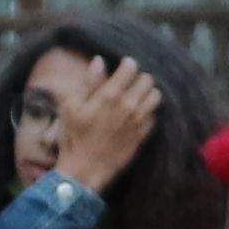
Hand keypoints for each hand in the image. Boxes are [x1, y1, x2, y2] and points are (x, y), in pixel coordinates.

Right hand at [54, 56, 164, 192]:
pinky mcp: (144, 133)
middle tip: (128, 84)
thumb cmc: (73, 136)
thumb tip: (99, 61)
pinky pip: (155, 114)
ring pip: (156, 95)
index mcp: (109, 95)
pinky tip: (136, 114)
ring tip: (135, 97)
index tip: (122, 66)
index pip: (131, 68)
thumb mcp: (71, 106)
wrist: (85, 167)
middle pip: (148, 79)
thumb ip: (88, 82)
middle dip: (138, 78)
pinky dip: (148, 111)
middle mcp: (129, 106)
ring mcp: (139, 120)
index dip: (127, 64)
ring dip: (147, 93)